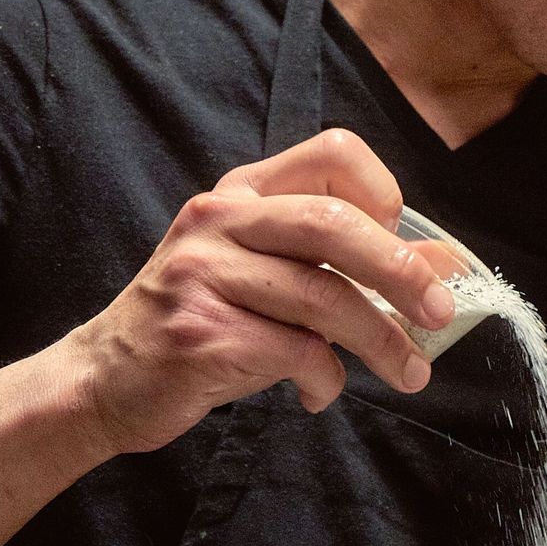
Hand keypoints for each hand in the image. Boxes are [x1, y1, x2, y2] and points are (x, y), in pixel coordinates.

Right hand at [58, 129, 456, 455]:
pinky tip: (320, 392)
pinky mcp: (201, 333)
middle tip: (439, 315)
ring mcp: (204, 273)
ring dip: (381, 342)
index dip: (382, 192)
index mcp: (243, 192)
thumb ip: (345, 262)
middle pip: (334, 224)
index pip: (332, 153)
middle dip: (402, 273)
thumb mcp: (270, 276)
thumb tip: (442, 265)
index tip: (403, 243)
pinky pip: (295, 352)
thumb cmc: (204, 321)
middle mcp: (220, 219)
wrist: (104, 380)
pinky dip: (326, 379)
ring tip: (408, 373)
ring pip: (323, 297)